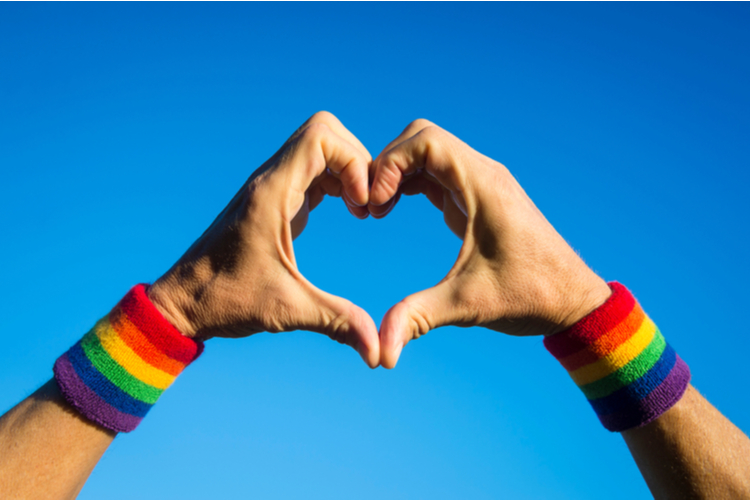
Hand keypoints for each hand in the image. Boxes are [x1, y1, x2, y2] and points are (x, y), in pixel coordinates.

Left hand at [148, 112, 379, 366]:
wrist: (181, 302)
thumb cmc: (224, 301)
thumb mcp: (286, 310)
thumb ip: (336, 323)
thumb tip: (379, 353)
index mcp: (271, 194)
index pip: (321, 137)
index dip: (354, 163)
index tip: (363, 206)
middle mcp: (270, 181)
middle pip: (324, 131)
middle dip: (357, 161)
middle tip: (367, 204)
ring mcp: (271, 187)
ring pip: (319, 146)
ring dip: (348, 170)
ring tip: (362, 210)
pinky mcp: (273, 199)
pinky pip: (312, 169)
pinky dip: (337, 182)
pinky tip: (348, 213)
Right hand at [368, 120, 612, 367]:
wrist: (573, 301)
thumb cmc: (530, 297)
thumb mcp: (468, 305)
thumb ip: (419, 317)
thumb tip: (381, 351)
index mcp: (483, 185)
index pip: (426, 141)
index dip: (390, 164)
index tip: (376, 204)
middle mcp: (483, 175)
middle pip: (422, 137)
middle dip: (388, 164)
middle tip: (371, 205)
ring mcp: (481, 184)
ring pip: (428, 152)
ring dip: (397, 173)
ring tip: (377, 211)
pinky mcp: (478, 199)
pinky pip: (437, 173)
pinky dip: (410, 183)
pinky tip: (394, 211)